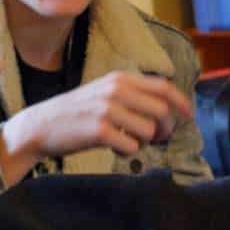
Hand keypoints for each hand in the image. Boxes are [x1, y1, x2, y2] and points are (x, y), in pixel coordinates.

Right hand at [0, 71, 191, 183]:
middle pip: (162, 111)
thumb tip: (167, 108)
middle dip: (165, 129)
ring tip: (129, 141)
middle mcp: (115, 89)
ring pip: (149, 130)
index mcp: (120, 78)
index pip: (163, 87)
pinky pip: (131, 146)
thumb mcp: (104, 92)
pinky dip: (128, 151)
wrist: (41, 125)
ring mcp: (107, 109)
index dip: (182, 103)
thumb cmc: (77, 112)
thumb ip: (132, 94)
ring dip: (145, 142)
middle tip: (156, 138)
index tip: (188, 116)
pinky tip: (115, 147)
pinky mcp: (99, 130)